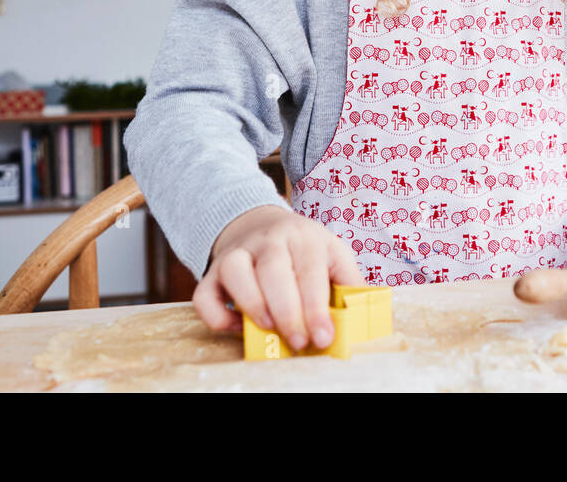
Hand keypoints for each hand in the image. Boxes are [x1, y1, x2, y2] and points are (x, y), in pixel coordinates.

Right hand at [193, 205, 365, 350]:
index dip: (316, 308)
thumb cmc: (305, 250)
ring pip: (235, 271)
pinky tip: (236, 327)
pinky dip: (215, 315)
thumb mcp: (332, 255)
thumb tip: (362, 317)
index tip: (324, 337)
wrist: (261, 223)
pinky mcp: (213, 270)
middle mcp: (269, 240)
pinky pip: (204, 292)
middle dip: (287, 312)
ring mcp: (238, 252)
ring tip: (269, 328)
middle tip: (299, 342)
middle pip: (273, 271)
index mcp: (304, 237)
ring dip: (251, 303)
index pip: (310, 272)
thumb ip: (348, 283)